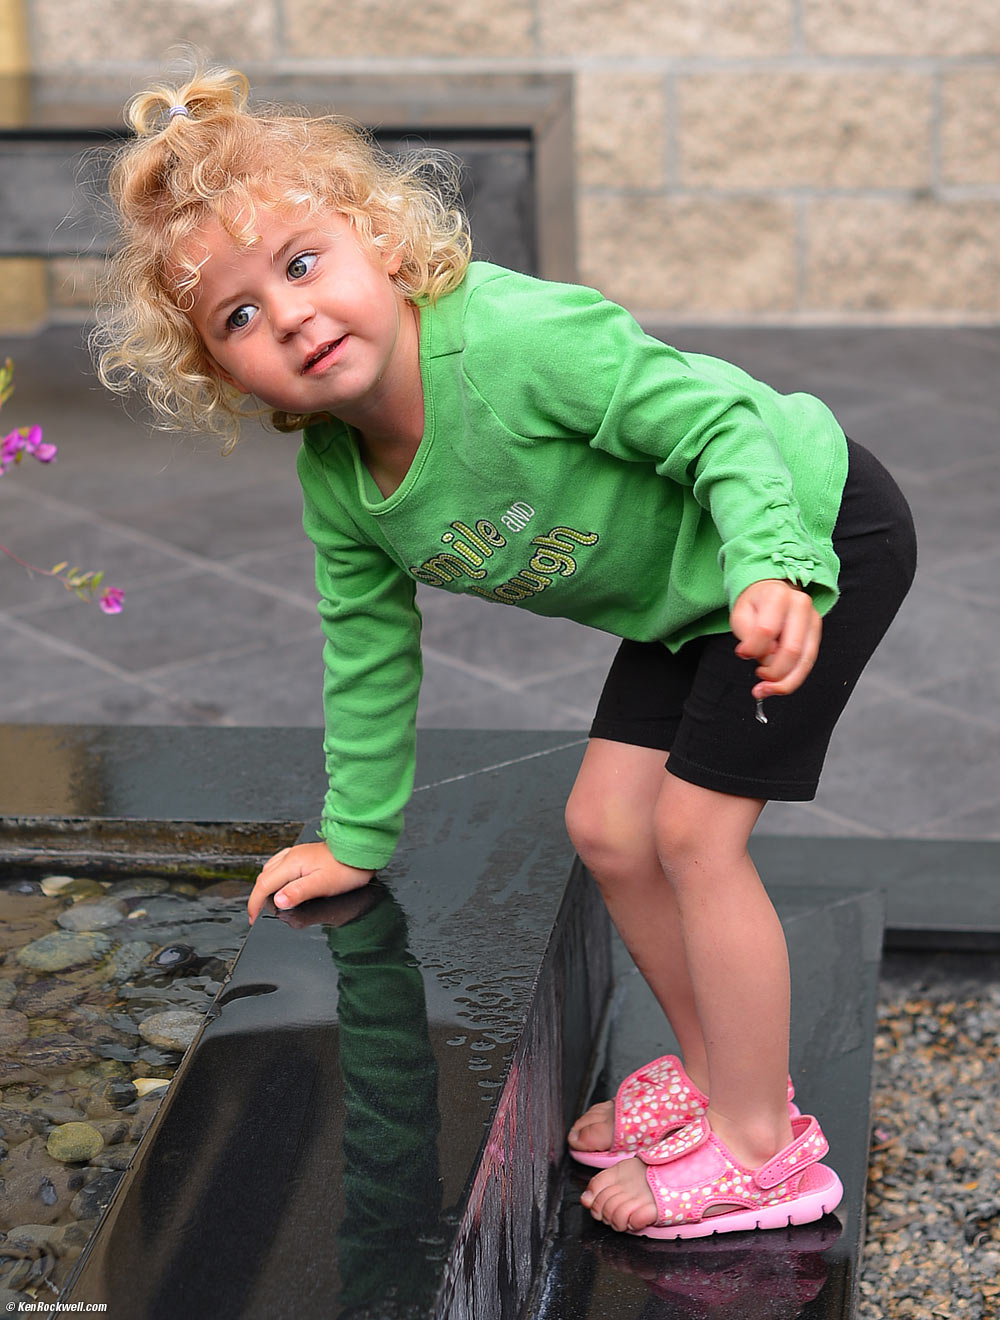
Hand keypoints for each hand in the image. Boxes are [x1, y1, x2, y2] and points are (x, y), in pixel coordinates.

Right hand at [247, 841, 373, 924]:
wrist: (361, 851)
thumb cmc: (347, 867)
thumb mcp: (323, 884)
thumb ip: (298, 892)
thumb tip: (278, 901)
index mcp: (292, 863)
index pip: (263, 885)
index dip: (255, 904)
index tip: (253, 919)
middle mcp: (291, 856)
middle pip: (263, 877)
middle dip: (257, 897)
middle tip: (257, 915)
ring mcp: (297, 854)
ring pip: (270, 870)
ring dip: (264, 886)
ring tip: (265, 902)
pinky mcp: (304, 855)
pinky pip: (280, 865)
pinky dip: (274, 877)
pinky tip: (280, 883)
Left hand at [730, 579, 821, 698]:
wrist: (772, 591)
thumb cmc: (755, 604)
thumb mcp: (740, 614)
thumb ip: (748, 636)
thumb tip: (762, 658)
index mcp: (777, 596)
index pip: (766, 631)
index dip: (753, 649)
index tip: (743, 654)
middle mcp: (800, 605)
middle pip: (791, 650)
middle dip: (773, 673)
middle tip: (758, 678)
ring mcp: (812, 619)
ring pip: (805, 660)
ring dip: (785, 682)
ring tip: (766, 689)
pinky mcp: (817, 633)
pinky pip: (809, 662)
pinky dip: (793, 678)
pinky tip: (779, 684)